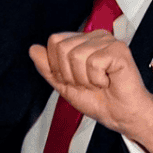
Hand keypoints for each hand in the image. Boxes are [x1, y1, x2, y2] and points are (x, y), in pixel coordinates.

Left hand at [29, 31, 152, 152]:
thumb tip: (33, 48)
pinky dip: (97, 80)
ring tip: (99, 83)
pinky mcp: (119, 50)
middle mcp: (95, 36)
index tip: (74, 79)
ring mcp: (108, 41)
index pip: (54, 41)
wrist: (120, 116)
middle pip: (62, 47)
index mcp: (82, 41)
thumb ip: (47, 67)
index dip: (58, 66)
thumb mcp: (64, 85)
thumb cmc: (98, 100)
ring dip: (85, 79)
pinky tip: (108, 81)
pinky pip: (93, 63)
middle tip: (88, 83)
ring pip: (76, 56)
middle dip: (70, 74)